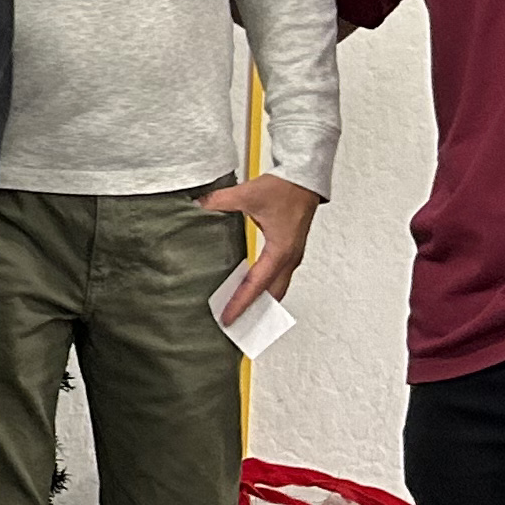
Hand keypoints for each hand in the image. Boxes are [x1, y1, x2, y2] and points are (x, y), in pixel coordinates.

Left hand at [199, 175, 321, 316]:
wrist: (306, 179)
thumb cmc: (286, 188)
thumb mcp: (248, 194)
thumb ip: (220, 201)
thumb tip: (198, 206)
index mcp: (280, 251)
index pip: (256, 284)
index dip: (240, 303)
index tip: (228, 318)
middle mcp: (289, 258)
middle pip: (271, 295)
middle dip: (253, 311)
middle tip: (235, 325)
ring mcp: (292, 255)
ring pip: (277, 287)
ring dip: (261, 301)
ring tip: (241, 313)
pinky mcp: (290, 250)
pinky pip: (278, 276)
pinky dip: (265, 287)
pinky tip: (249, 289)